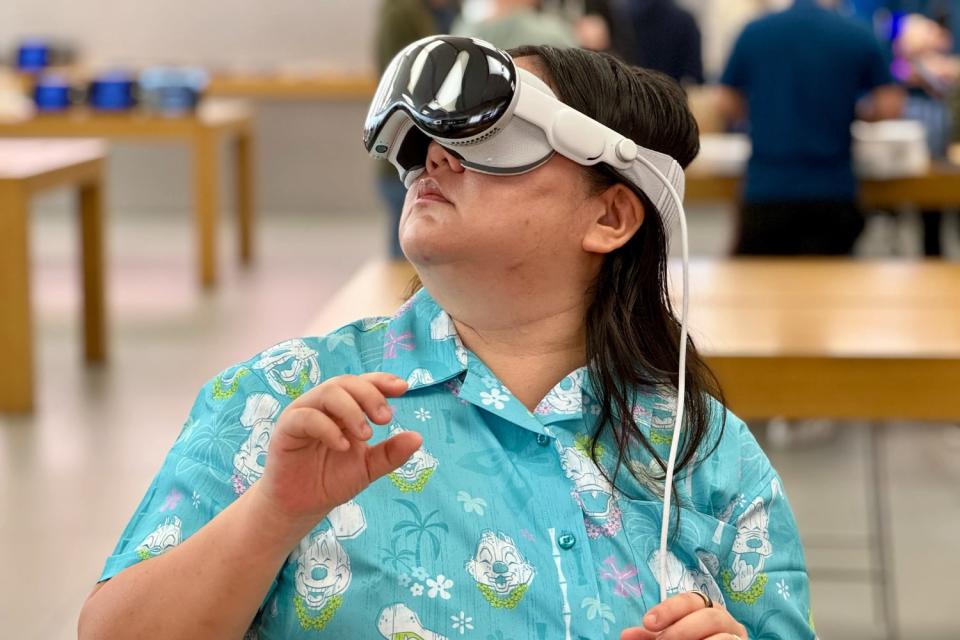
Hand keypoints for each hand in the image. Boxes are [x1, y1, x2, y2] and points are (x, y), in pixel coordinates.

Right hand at [252, 373, 421, 527]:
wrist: (301, 506)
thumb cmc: (331, 480)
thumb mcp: (368, 467)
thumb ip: (391, 453)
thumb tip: (418, 437)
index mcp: (344, 409)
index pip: (363, 384)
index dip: (382, 381)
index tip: (403, 388)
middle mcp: (323, 405)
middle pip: (346, 382)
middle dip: (370, 395)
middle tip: (386, 418)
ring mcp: (304, 413)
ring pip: (328, 392)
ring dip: (352, 409)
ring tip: (367, 435)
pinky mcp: (287, 428)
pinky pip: (307, 416)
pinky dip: (328, 428)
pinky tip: (343, 446)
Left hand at [621, 591, 747, 639]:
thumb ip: (651, 637)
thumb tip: (625, 635)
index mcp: (706, 609)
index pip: (690, 600)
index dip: (668, 609)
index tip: (647, 622)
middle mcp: (726, 621)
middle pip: (708, 616)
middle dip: (681, 630)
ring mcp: (737, 638)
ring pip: (723, 636)